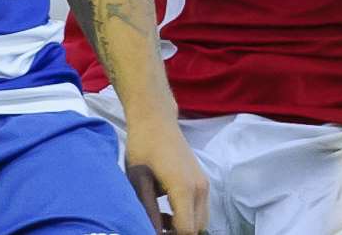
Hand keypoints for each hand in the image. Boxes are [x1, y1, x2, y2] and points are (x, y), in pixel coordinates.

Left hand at [124, 114, 208, 234]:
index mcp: (183, 187)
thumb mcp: (138, 179)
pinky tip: (167, 209)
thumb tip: (152, 231)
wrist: (155, 119)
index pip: (186, 230)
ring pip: (201, 220)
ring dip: (183, 225)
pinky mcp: (202, 180)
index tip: (152, 231)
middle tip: (155, 227)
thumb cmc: (142, 145)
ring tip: (159, 218)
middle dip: (177, 232)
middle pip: (197, 228)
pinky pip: (200, 208)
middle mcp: (200, 188)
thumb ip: (148, 209)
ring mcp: (204, 184)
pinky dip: (188, 215)